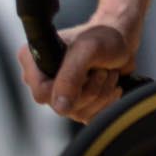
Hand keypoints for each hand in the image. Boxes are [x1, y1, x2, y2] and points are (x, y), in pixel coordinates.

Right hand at [19, 22, 134, 123]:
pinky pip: (88, 117)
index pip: (41, 93)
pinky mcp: (74, 104)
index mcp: (33, 60)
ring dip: (101, 93)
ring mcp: (57, 94)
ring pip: (77, 113)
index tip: (86, 70)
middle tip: (100, 69)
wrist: (122, 42)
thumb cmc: (104, 38)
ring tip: (108, 73)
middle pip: (60, 107)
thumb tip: (60, 108)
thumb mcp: (87, 50)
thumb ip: (71, 75)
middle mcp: (40, 79)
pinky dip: (105, 102)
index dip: (67, 87)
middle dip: (89, 88)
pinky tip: (110, 84)